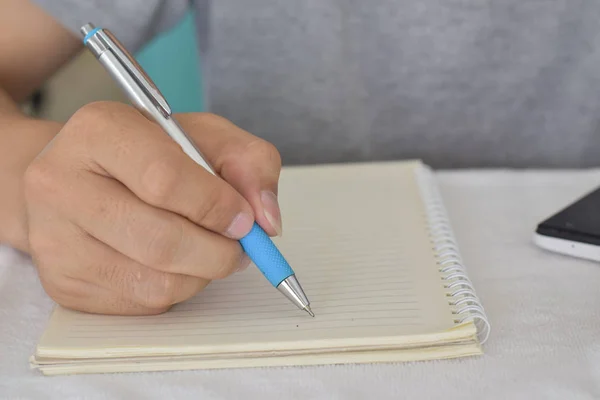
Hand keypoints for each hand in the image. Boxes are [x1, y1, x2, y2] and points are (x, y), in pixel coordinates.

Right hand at [23, 102, 282, 314]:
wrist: (81, 178)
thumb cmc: (148, 154)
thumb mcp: (204, 137)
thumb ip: (249, 163)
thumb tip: (268, 220)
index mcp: (99, 131)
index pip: (164, 179)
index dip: (217, 207)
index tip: (245, 220)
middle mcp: (60, 183)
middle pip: (161, 241)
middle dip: (219, 252)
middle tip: (240, 247)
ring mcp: (54, 240)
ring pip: (155, 282)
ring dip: (202, 274)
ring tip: (207, 250)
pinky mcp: (62, 283)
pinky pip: (141, 304)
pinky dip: (176, 289)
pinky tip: (173, 263)